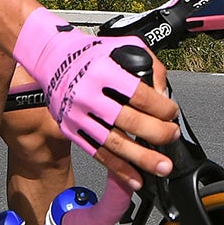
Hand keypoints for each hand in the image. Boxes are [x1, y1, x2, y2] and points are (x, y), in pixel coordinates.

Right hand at [11, 8, 178, 190]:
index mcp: (102, 71)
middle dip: (157, 133)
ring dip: (141, 158)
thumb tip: (164, 95)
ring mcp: (78, 115)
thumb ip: (150, 65)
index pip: (139, 95)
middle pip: (128, 121)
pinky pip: (98, 154)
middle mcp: (88, 94)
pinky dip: (118, 169)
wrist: (50, 59)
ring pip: (114, 143)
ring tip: (161, 167)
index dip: (161, 108)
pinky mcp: (71, 130)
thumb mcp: (122, 46)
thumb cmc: (90, 53)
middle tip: (172, 136)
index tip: (172, 113)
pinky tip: (135, 179)